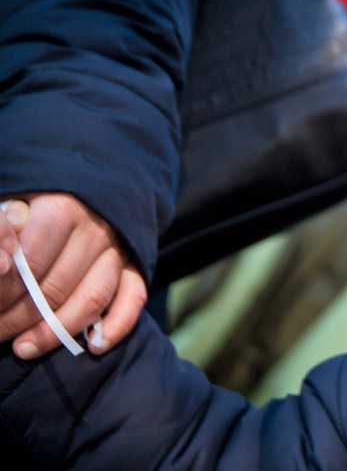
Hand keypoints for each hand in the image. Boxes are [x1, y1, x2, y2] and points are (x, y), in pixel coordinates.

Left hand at [0, 194, 147, 357]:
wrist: (88, 192)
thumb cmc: (36, 203)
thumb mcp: (11, 202)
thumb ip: (1, 229)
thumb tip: (3, 260)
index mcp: (62, 207)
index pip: (30, 261)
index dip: (3, 292)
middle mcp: (97, 228)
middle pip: (56, 287)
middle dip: (19, 319)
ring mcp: (120, 249)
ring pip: (92, 299)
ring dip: (57, 331)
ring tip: (24, 349)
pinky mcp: (137, 265)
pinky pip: (134, 299)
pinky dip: (117, 326)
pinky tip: (96, 346)